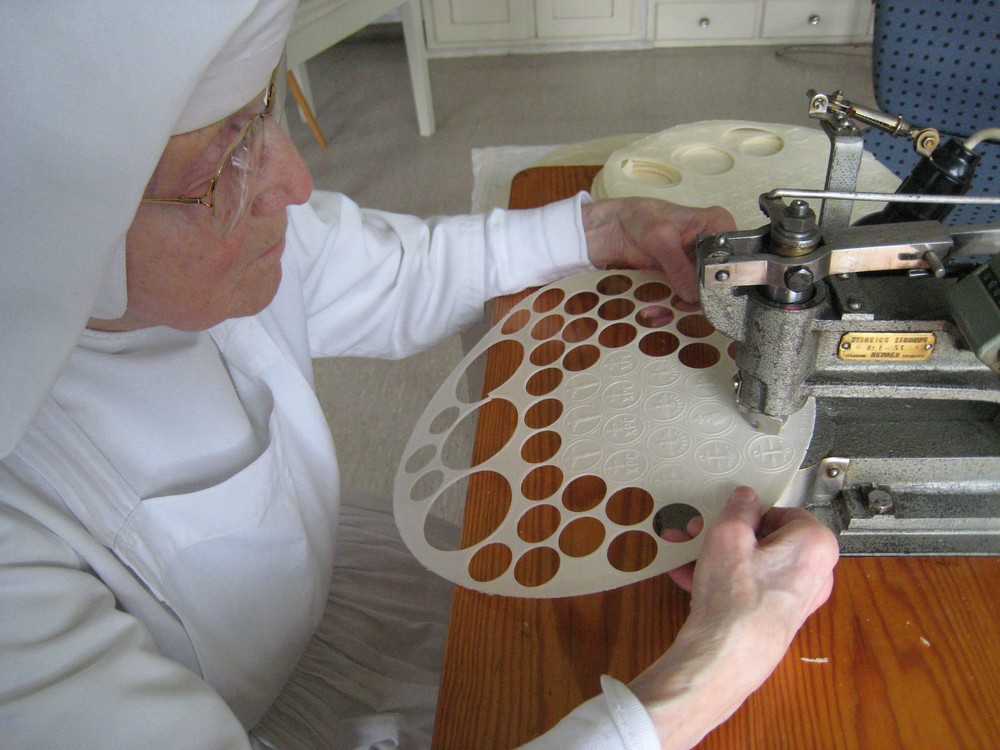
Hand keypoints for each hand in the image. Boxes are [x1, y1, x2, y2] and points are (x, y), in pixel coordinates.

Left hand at [581, 197, 734, 302]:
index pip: (734, 259)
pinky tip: (655, 312)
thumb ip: (680, 267)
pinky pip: (686, 299)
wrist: (618, 227)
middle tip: (676, 305)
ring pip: (703, 295)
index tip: (702, 296)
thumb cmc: (642, 219)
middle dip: (697, 300)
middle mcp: (716, 247)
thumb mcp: (661, 240)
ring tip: (656, 311)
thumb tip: (694, 295)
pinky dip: (670, 309)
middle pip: (720, 283)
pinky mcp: (685, 278)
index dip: (722, 281)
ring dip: (680, 307)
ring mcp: (700, 265)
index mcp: (719, 226)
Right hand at [628, 486, 838, 749]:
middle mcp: (815, 572)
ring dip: (718, 556)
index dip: (749, 512)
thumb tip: (746, 498)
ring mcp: (796, 598)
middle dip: (726, 535)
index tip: (727, 514)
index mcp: (815, 544)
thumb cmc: (736, 598)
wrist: (726, 654)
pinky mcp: (777, 616)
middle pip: (766, 540)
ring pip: (754, 564)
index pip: (783, 512)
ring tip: (686, 554)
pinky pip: (750, 587)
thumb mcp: (728, 534)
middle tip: (700, 532)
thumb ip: (739, 508)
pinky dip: (723, 579)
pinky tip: (689, 577)